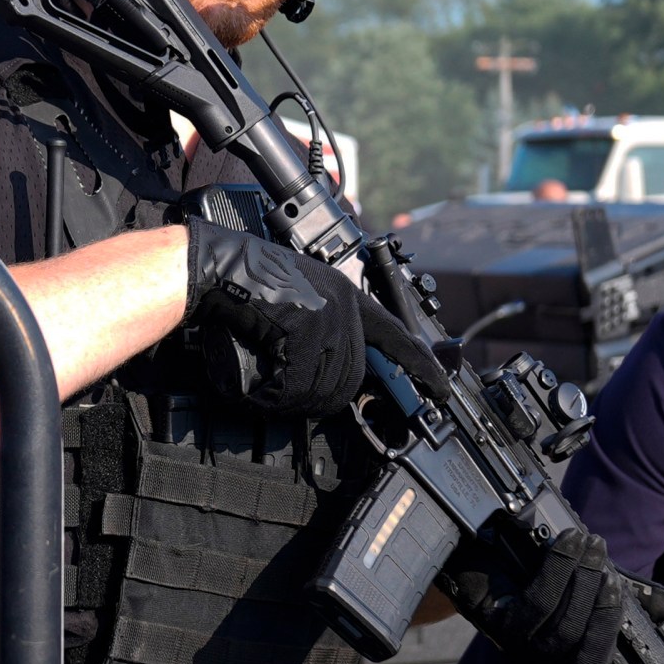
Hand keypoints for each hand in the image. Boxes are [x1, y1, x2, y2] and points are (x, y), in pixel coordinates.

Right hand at [182, 217, 440, 417]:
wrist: (220, 267)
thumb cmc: (248, 284)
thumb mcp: (302, 303)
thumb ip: (326, 332)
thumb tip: (342, 380)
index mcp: (347, 296)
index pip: (396, 336)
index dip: (421, 364)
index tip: (443, 387)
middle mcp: (346, 307)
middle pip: (352, 377)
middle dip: (319, 393)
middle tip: (286, 389)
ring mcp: (330, 318)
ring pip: (328, 387)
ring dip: (293, 396)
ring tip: (265, 381)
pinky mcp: (309, 330)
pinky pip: (300, 386)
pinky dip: (276, 394)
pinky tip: (258, 381)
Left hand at [452, 527, 632, 663]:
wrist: (475, 557)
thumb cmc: (530, 575)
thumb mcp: (576, 591)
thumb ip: (608, 601)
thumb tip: (662, 608)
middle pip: (586, 657)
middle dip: (605, 603)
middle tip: (606, 560)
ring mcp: (518, 653)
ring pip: (566, 628)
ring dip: (585, 579)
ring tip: (591, 544)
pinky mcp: (498, 629)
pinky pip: (539, 604)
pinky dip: (559, 568)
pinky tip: (567, 543)